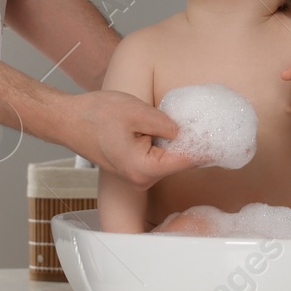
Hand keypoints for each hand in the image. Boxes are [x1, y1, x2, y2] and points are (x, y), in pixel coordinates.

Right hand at [57, 89, 200, 187]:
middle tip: (214, 127)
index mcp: (143, 168)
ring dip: (179, 144)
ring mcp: (136, 176)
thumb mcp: (136, 111)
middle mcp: (141, 179)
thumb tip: (185, 130)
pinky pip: (157, 158)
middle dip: (195, 145)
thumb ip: (165, 122)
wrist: (66, 120)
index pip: (186, 160)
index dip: (207, 148)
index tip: (224, 140)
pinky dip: (166, 146)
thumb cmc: (94, 116)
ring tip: (194, 125)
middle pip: (179, 163)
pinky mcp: (132, 167)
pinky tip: (171, 129)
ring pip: (168, 160)